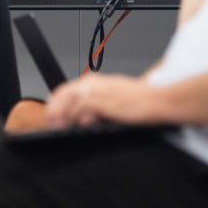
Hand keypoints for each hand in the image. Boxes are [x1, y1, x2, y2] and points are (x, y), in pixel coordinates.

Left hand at [43, 73, 161, 129]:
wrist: (159, 101)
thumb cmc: (141, 103)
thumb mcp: (115, 102)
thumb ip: (98, 108)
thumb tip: (82, 119)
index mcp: (98, 82)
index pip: (69, 88)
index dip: (57, 101)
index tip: (50, 112)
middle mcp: (98, 83)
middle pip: (67, 92)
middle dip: (55, 107)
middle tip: (49, 121)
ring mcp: (102, 91)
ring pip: (73, 98)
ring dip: (63, 112)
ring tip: (56, 124)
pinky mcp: (108, 101)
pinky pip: (86, 106)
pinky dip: (78, 114)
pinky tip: (75, 123)